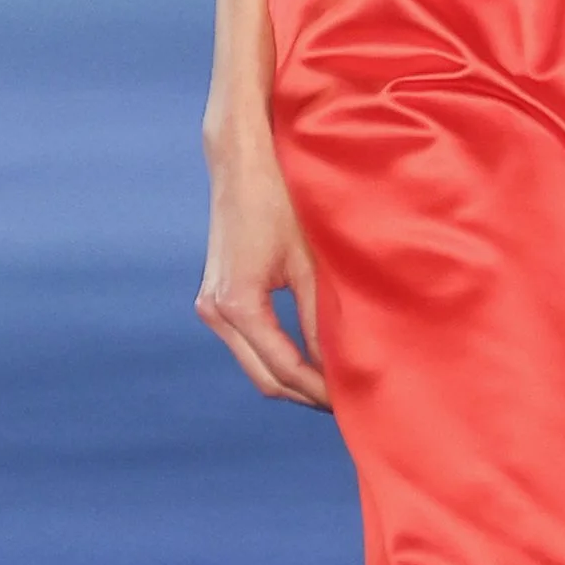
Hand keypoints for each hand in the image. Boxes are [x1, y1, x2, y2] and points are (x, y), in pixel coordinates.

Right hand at [197, 126, 330, 408]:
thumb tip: (344, 366)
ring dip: (294, 379)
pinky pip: (250, 343)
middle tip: (350, 404)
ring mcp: (210, 305)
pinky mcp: (216, 297)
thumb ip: (322, 319)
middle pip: (266, 379)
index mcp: (237, 305)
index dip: (321, 391)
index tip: (354, 404)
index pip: (285, 369)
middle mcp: (215, 312)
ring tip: (337, 385)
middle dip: (308, 394)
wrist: (242, 160)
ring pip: (255, 365)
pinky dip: (280, 356)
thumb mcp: (309, 263)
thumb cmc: (281, 200)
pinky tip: (314, 358)